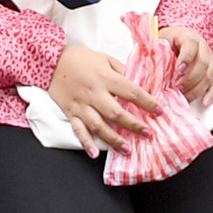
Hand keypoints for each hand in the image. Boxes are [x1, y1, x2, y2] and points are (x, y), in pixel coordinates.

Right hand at [49, 39, 166, 147]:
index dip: (147, 102)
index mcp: (105, 78)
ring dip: (113, 139)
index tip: (160, 111)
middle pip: (116, 113)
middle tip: (148, 134)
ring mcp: (82, 105)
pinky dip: (86, 142)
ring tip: (127, 149)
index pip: (131, 91)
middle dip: (133, 125)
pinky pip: (78, 130)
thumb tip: (139, 82)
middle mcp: (94, 93)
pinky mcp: (71, 112)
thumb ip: (122, 70)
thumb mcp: (105, 58)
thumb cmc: (81, 59)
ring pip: (99, 125)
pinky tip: (94, 153)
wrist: (51, 61)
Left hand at [154, 23, 212, 104]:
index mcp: (188, 37)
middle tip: (178, 88)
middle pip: (203, 63)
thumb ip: (158, 53)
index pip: (191, 45)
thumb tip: (151, 68)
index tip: (178, 71)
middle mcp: (202, 47)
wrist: (174, 41)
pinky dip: (212, 93)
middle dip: (190, 79)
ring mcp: (210, 59)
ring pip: (210, 74)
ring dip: (198, 88)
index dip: (186, 58)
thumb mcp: (160, 43)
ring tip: (185, 96)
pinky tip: (205, 102)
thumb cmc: (166, 43)